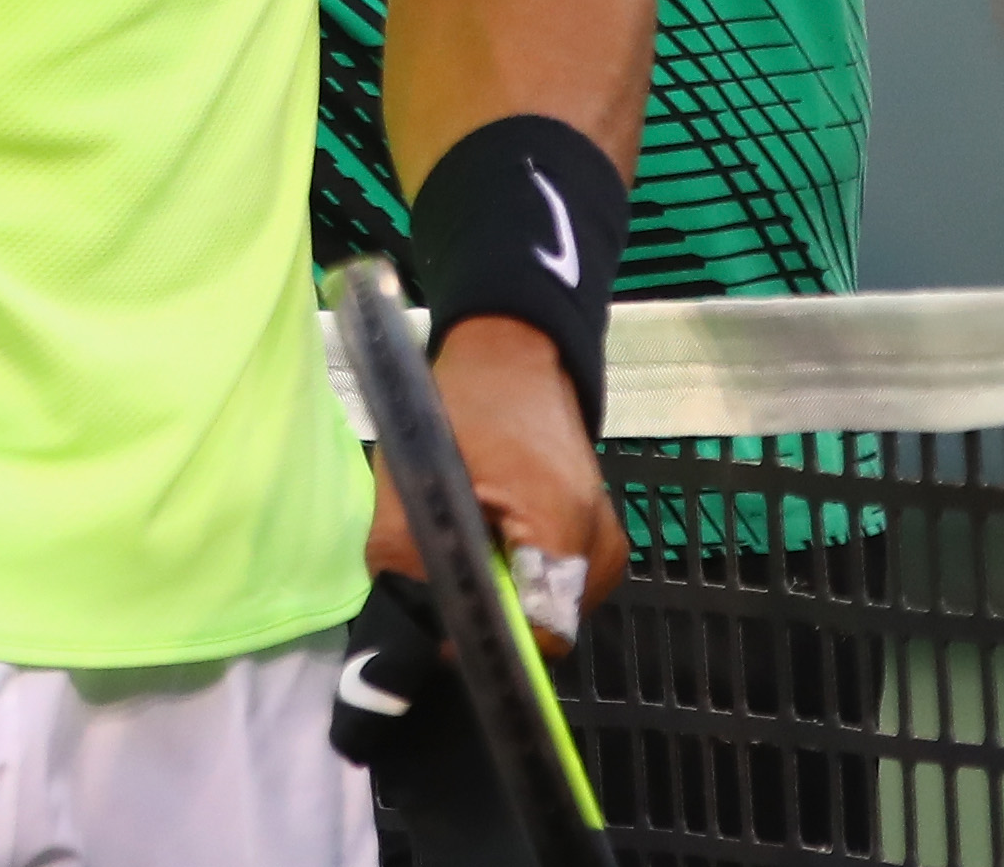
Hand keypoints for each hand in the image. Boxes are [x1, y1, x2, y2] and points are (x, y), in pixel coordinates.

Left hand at [363, 317, 625, 658]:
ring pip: (546, 612)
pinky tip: (492, 541)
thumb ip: (402, 563)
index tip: (435, 615)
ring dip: (500, 595)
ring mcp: (607, 549)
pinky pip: (556, 589)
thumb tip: (397, 647)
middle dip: (485, 615)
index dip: (478, 641)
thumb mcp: (413, 475)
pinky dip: (519, 578)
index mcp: (563, 529)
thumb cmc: (464, 404)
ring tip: (469, 545)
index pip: (535, 637)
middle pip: (540, 630)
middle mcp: (601, 551)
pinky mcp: (599, 543)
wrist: (515, 355)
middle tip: (443, 572)